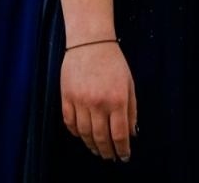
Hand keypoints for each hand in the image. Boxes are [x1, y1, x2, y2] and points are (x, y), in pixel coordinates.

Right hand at [60, 41, 136, 162]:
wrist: (90, 41)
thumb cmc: (113, 62)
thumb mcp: (129, 84)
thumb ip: (132, 110)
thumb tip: (131, 134)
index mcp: (117, 100)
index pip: (119, 134)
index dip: (122, 149)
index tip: (123, 156)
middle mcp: (98, 103)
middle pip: (101, 138)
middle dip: (106, 151)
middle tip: (109, 157)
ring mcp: (80, 101)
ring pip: (84, 133)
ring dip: (91, 145)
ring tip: (96, 149)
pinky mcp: (66, 97)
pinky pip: (69, 122)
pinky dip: (75, 132)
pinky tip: (82, 135)